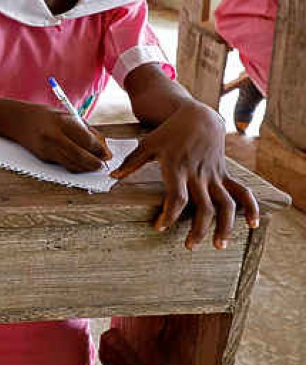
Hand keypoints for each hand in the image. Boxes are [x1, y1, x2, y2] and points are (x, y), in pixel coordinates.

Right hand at [7, 105, 111, 172]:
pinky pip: (64, 165)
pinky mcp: (43, 157)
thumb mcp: (68, 116)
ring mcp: (47, 148)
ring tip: (94, 166)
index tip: (107, 153)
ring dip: (86, 168)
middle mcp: (53, 136)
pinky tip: (81, 164)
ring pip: (72, 165)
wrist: (17, 120)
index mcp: (61, 122)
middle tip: (103, 165)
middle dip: (95, 163)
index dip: (100, 150)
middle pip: (80, 156)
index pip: (87, 140)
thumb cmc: (46, 116)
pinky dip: (75, 166)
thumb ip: (86, 130)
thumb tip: (103, 148)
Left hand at [111, 102, 259, 249]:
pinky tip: (253, 224)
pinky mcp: (225, 174)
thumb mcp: (147, 145)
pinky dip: (251, 207)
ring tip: (219, 245)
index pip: (177, 198)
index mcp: (178, 168)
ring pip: (225, 204)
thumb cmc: (169, 133)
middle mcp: (198, 175)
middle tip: (190, 246)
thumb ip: (131, 163)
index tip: (160, 228)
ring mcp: (214, 176)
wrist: (198, 117)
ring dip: (225, 226)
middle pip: (203, 207)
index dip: (169, 215)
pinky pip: (242, 192)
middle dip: (198, 229)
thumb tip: (111, 176)